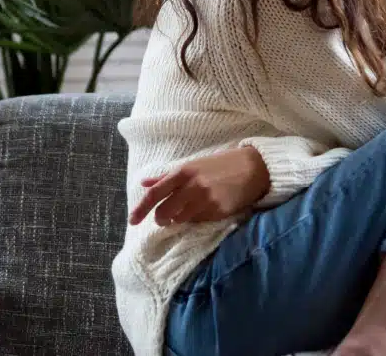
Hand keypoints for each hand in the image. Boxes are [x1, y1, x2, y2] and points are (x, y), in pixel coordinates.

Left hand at [129, 147, 270, 226]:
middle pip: (165, 212)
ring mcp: (205, 200)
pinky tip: (207, 208)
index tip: (132, 220)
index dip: (141, 208)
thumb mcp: (192, 165)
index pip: (155, 193)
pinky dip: (198, 218)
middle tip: (165, 219)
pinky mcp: (218, 211)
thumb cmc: (221, 165)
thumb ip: (167, 176)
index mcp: (183, 172)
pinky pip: (199, 221)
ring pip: (181, 219)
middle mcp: (192, 186)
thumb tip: (144, 183)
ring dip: (181, 218)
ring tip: (191, 209)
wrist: (253, 167)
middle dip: (161, 219)